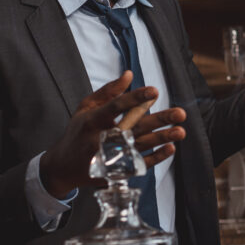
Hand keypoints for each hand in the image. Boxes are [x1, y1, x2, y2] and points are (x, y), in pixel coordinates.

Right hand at [39, 71, 186, 198]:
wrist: (63, 167)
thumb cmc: (78, 131)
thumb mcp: (86, 108)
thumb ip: (108, 91)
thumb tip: (129, 74)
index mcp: (94, 120)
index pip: (117, 106)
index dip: (136, 98)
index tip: (154, 91)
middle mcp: (102, 138)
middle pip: (135, 127)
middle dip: (158, 120)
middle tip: (180, 113)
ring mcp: (111, 157)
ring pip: (141, 146)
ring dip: (162, 138)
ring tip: (181, 131)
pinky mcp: (117, 170)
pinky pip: (140, 164)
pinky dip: (156, 157)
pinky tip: (171, 148)